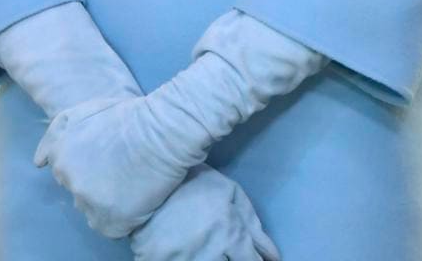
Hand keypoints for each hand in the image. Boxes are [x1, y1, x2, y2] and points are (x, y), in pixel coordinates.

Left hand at [34, 95, 193, 236]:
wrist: (159, 132)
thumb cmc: (125, 117)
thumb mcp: (81, 113)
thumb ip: (55, 137)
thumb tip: (38, 163)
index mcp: (59, 156)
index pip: (67, 175)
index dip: (90, 169)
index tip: (107, 161)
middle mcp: (68, 179)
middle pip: (79, 194)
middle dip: (97, 187)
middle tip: (121, 172)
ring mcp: (87, 201)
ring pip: (94, 212)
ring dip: (109, 205)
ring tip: (130, 184)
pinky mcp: (109, 221)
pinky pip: (112, 229)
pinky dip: (125, 220)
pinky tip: (137, 200)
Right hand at [130, 165, 279, 260]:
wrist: (148, 168)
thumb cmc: (194, 180)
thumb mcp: (229, 192)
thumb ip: (253, 225)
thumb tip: (273, 256)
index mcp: (230, 236)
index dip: (252, 260)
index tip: (242, 253)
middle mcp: (211, 253)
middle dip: (227, 257)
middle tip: (216, 242)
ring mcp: (183, 259)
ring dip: (204, 257)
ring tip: (198, 241)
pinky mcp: (155, 260)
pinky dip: (180, 259)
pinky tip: (181, 249)